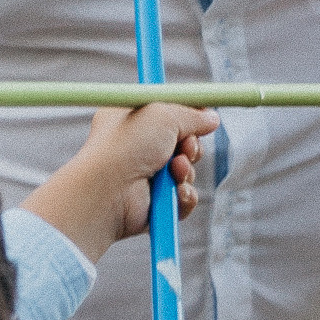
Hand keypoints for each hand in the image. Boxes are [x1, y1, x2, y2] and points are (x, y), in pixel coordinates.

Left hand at [26, 103, 208, 263]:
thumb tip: (211, 118)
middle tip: (186, 146)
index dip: (186, 114)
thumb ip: (191, 115)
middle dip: (190, 146)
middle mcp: (136, 149)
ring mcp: (144, 178)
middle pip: (180, 144)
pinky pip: (182, 199)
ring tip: (174, 170)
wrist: (107, 190)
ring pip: (185, 172)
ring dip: (186, 171)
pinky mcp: (153, 205)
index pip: (165, 113)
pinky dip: (184, 196)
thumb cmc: (126, 146)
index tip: (205, 114)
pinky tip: (175, 192)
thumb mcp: (162, 114)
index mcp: (129, 121)